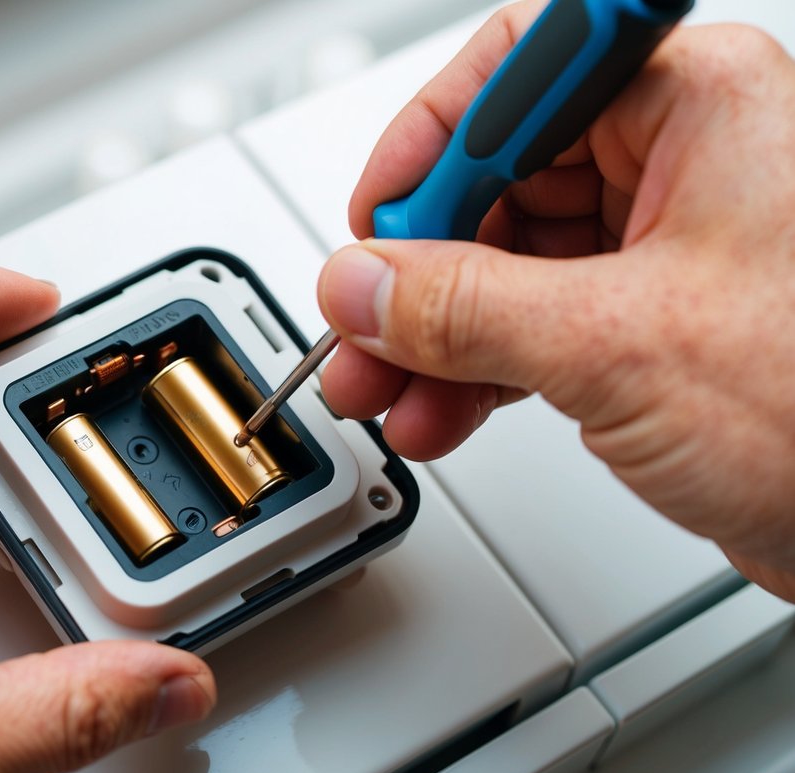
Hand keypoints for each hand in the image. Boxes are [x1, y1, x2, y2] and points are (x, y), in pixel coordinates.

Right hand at [316, 3, 794, 598]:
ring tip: (385, 388)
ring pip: (508, 265)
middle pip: (499, 182)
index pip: (517, 76)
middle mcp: (681, 163)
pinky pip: (537, 325)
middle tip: (362, 327)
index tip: (376, 219)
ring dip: (434, 334)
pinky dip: (479, 370)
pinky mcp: (654, 327)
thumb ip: (464, 309)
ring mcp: (666, 249)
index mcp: (696, 106)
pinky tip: (442, 411)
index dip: (429, 144)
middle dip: (417, 270)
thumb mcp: (616, 345)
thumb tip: (363, 283)